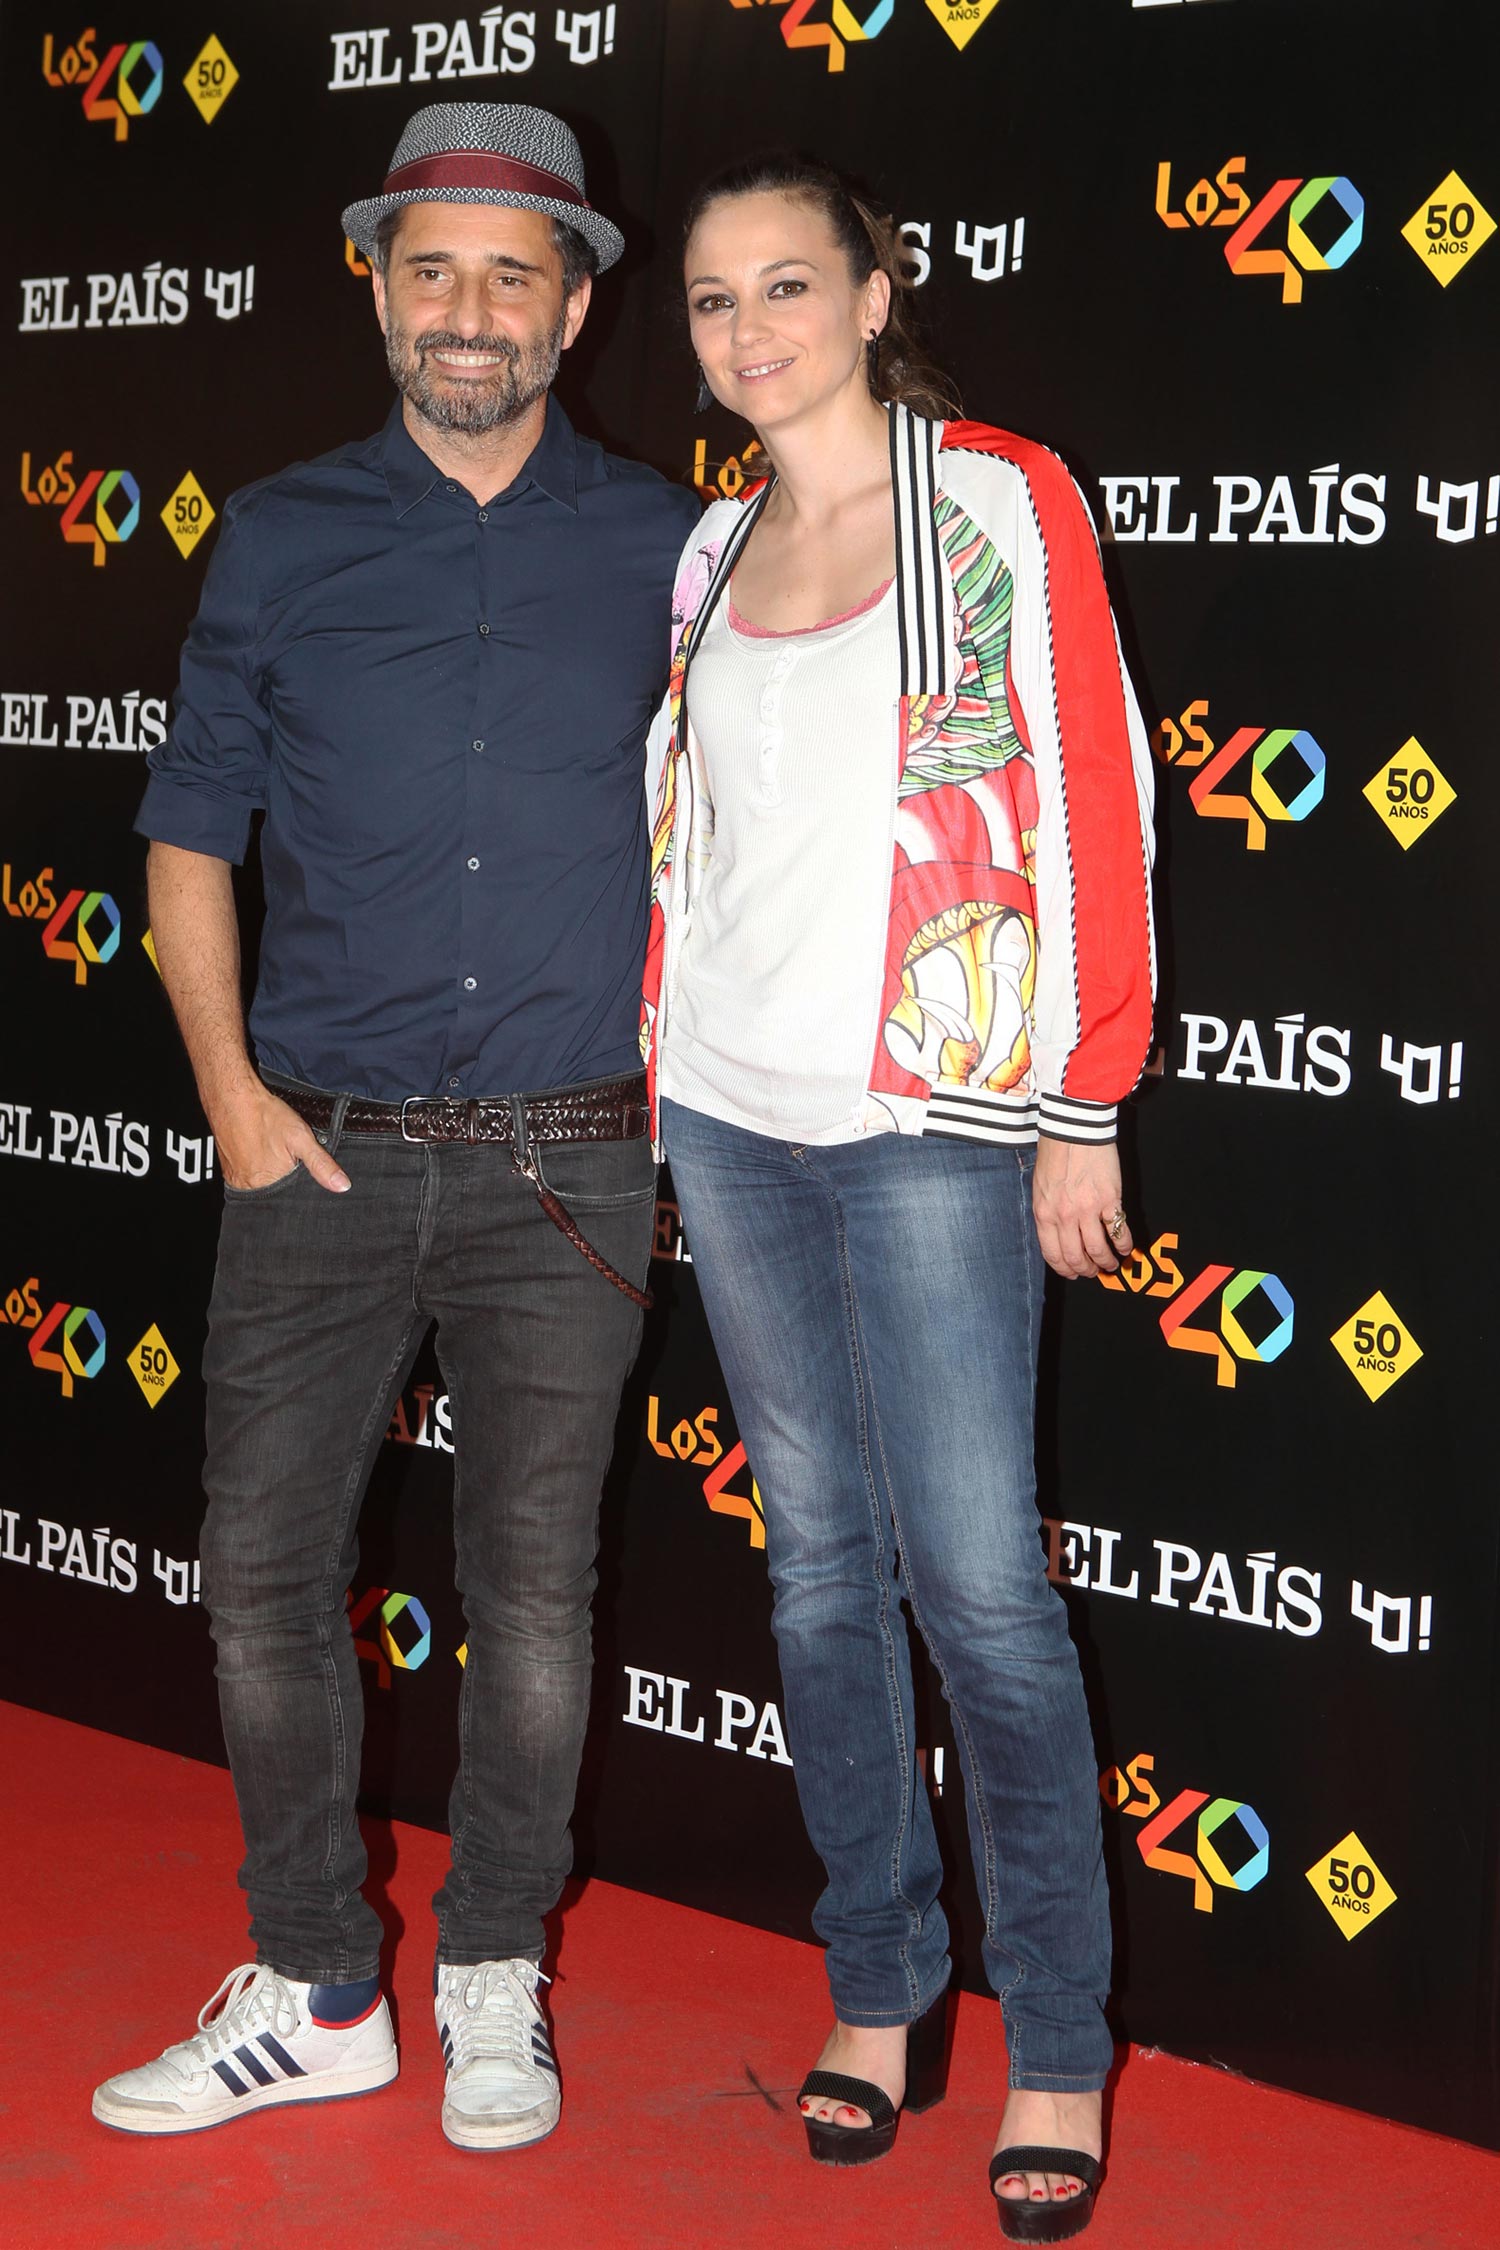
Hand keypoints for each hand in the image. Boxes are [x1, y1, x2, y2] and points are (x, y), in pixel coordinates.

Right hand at [209, 1083, 350, 1193]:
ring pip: (261, 1185)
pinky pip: (246, 1177)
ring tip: (270, 1151)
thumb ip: (321, 1164)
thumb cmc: (264, 1115)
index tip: (300, 1169)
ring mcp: (236, 1179)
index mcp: (269, 1184)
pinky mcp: (228, 1170)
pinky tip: (259, 1151)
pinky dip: (255, 1168)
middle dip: (285, 1179)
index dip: (301, 1187)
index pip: (292, 1199)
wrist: (232, 1098)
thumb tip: (341, 1186)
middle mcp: (249, 1186)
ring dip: (269, 1174)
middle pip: (276, 1192)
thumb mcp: (301, 1139)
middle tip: (282, 1154)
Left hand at [1032, 1138, 1129, 1278]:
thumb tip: (1058, 1234)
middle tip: (1094, 1272)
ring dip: (1106, 1262)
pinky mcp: (1109, 1200)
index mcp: (1044, 1213)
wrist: (1074, 1128)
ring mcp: (1087, 1210)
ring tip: (1112, 1264)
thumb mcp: (1040, 1186)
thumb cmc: (1056, 1151)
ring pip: (1098, 1250)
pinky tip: (1125, 1247)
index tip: (1073, 1273)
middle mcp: (1064, 1216)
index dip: (1065, 1269)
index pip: (1053, 1254)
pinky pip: (1118, 1231)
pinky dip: (1124, 1244)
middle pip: (1076, 1257)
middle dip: (1086, 1270)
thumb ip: (1048, 1212)